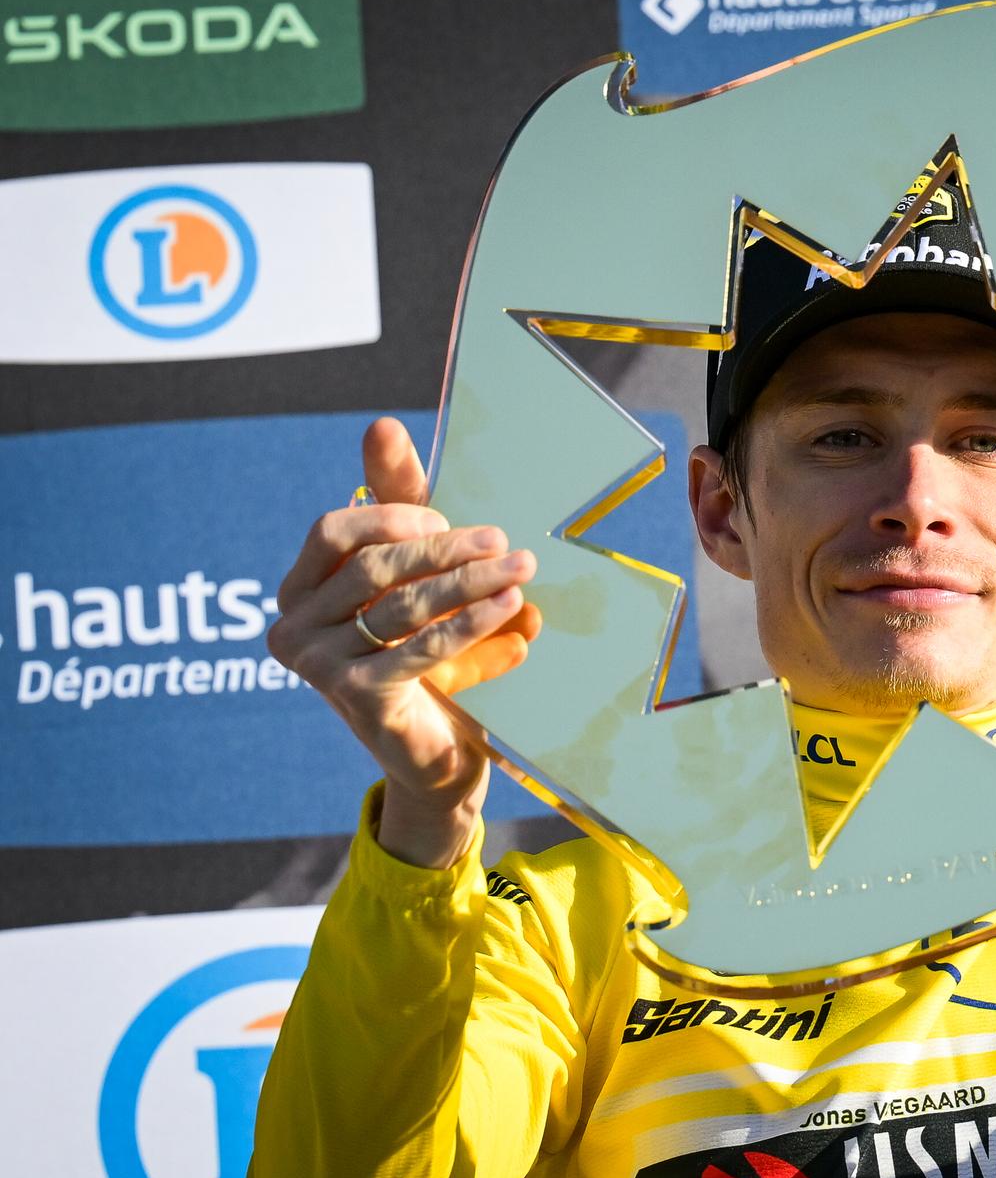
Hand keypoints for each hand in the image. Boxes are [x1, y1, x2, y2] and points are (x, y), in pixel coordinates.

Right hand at [266, 417, 542, 865]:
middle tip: (506, 543)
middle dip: (446, 549)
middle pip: (374, 566)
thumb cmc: (422, 653)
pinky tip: (512, 609)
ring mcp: (317, 667)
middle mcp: (291, 627)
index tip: (447, 520)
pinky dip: (472, 624)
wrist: (433, 753)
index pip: (333, 531)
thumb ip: (400, 506)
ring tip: (521, 569)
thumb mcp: (414, 579)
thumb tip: (380, 423)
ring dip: (471, 582)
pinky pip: (421, 647)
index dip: (391, 517)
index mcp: (297, 590)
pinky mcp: (355, 698)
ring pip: (402, 605)